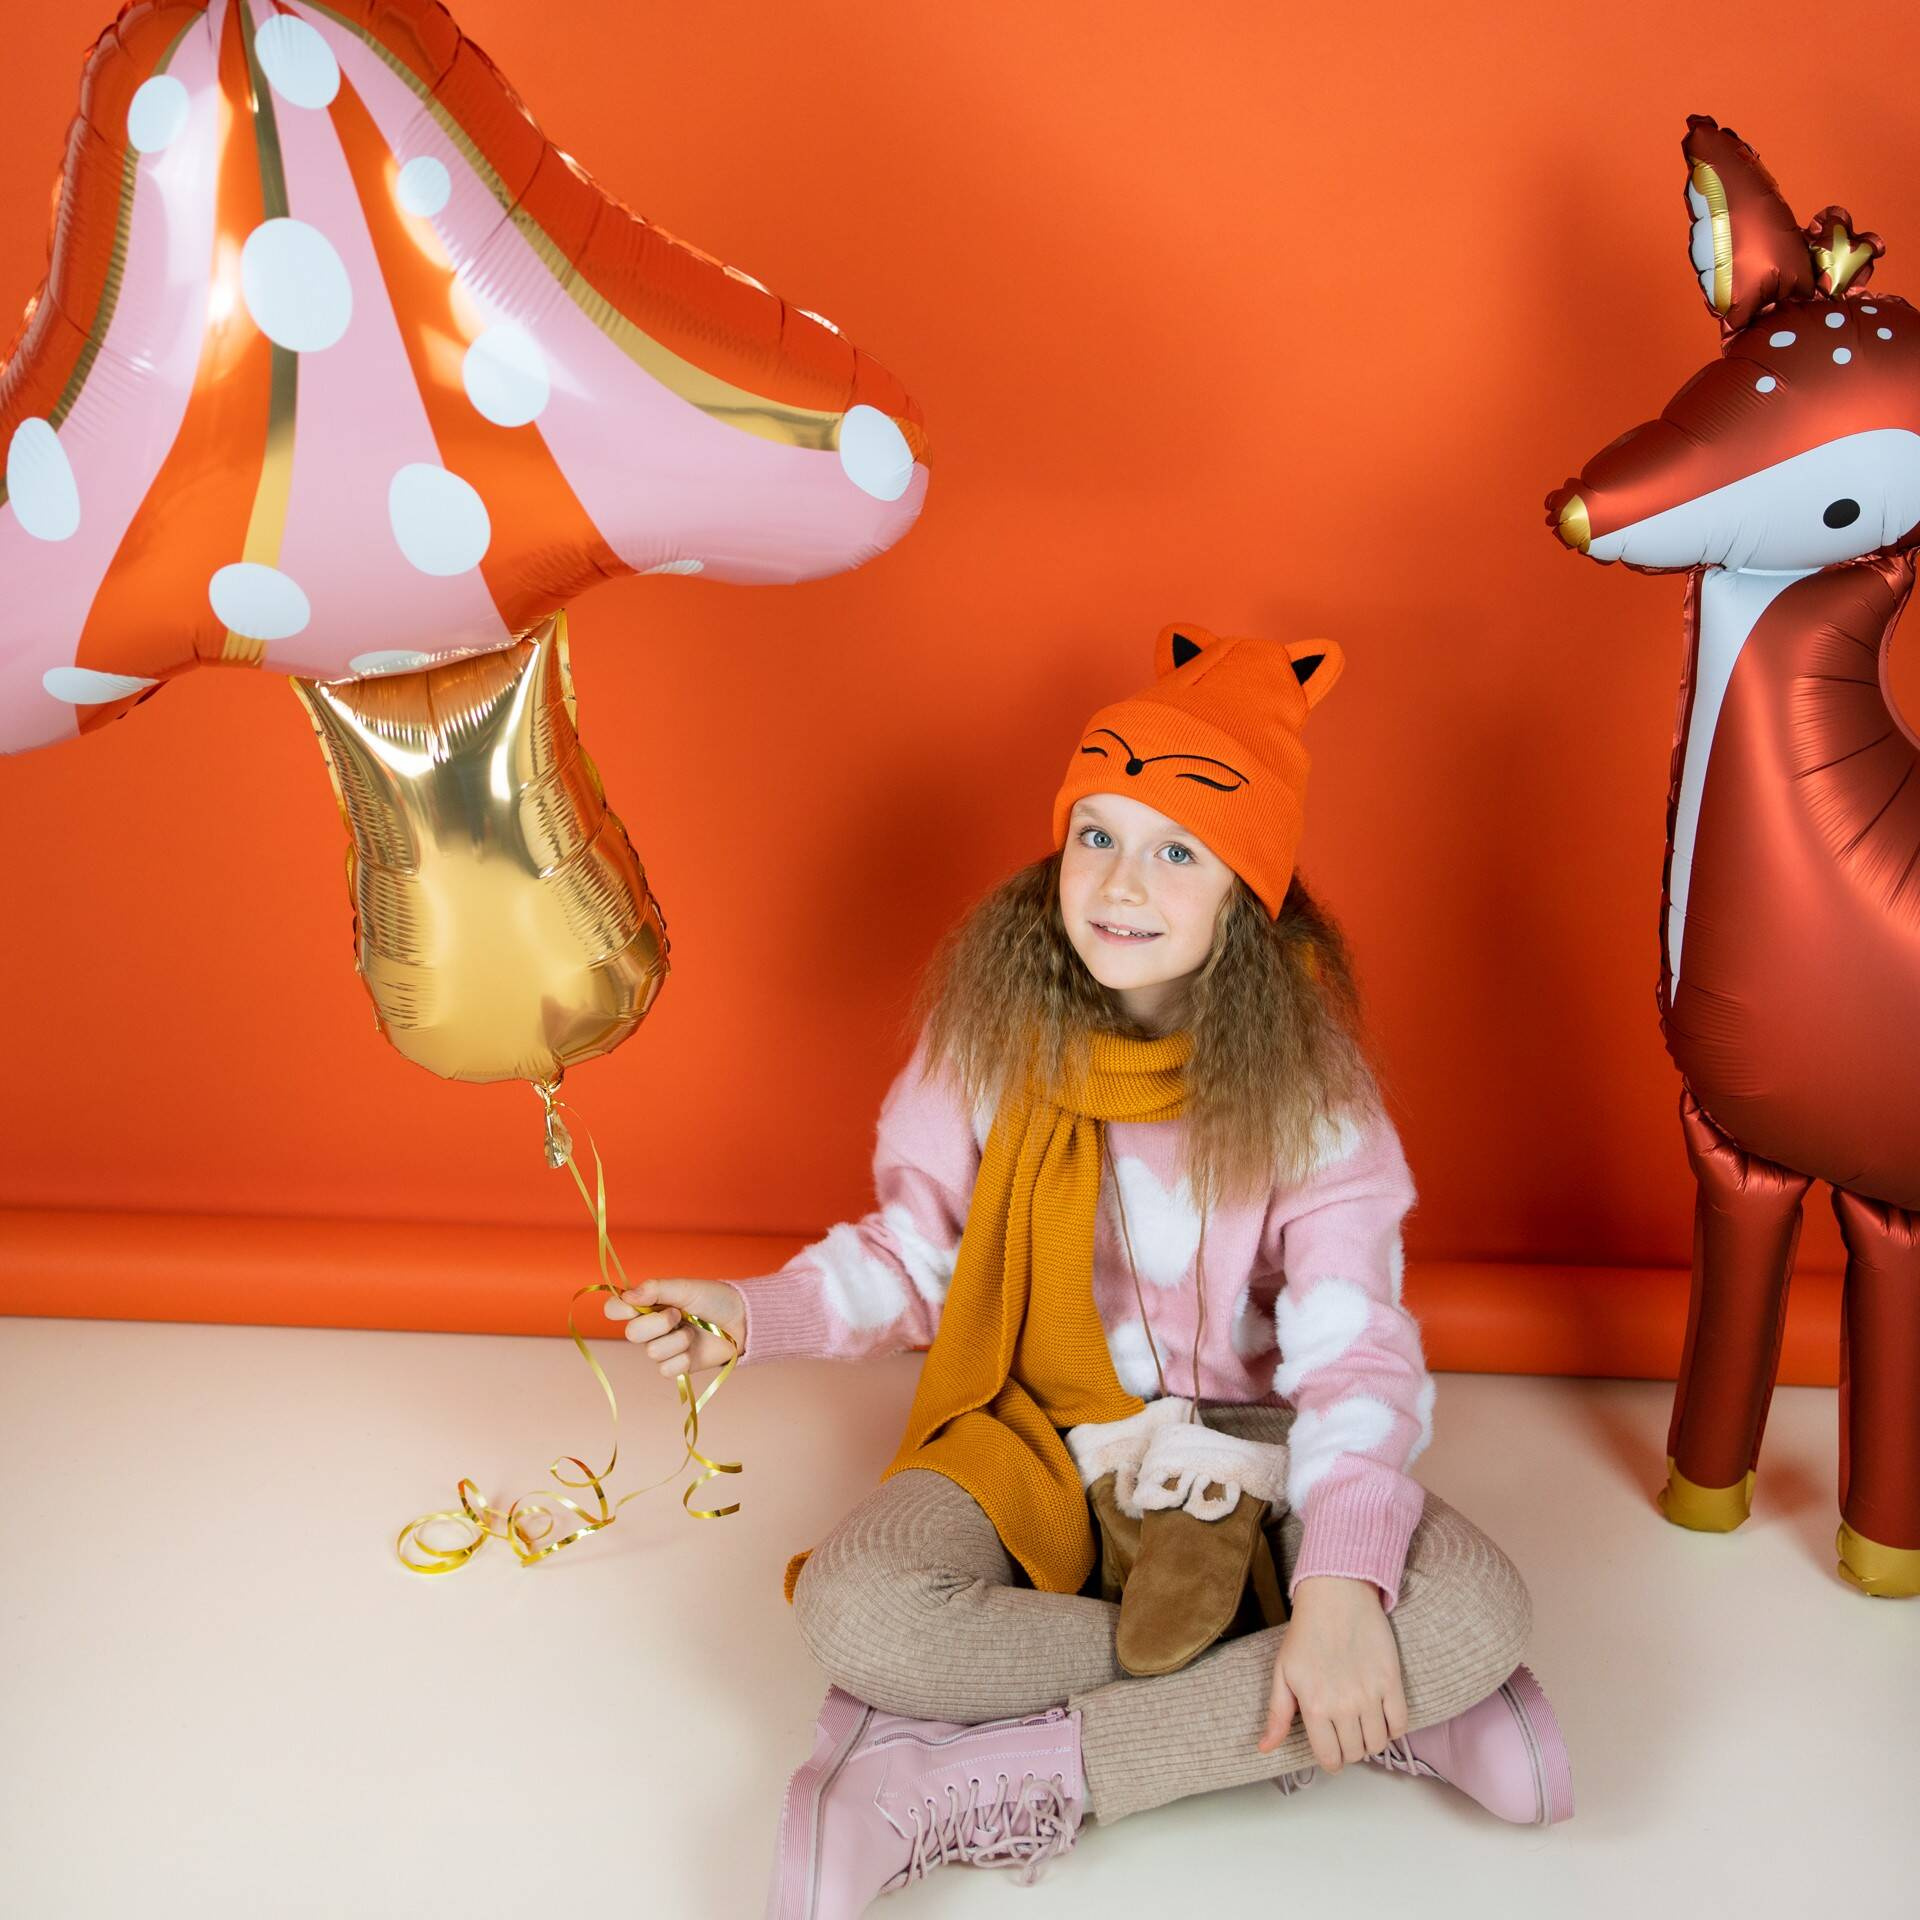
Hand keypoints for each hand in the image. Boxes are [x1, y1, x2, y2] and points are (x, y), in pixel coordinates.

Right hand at [603, 1278, 745, 1378]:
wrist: (742, 1320)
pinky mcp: (676, 1366)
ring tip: (693, 1330)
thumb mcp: (685, 1287)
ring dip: (677, 1340)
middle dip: (657, 1324)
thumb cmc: (714, 1299)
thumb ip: (655, 1289)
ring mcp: (663, 1347)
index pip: (615, 1309)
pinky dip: (683, 1358)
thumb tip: (627, 1295)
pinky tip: (695, 1348)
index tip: (635, 1305)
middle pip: (630, 1334)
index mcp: (648, 1304)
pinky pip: (666, 1369)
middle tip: (678, 1314)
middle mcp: (651, 1326)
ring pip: (652, 1352)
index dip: (619, 1309)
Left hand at [1258, 1575, 1406, 1771]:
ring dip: (1370, 1741)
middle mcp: (1344, 1705)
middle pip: (1355, 1753)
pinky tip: (1381, 1717)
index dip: (1330, 1761)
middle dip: (1348, 1750)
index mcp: (1314, 1706)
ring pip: (1378, 1744)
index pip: (1329, 1758)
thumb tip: (1265, 1749)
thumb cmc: (1306, 1633)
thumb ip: (1277, 1715)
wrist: (1336, 1595)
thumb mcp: (1283, 1672)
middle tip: (1344, 1733)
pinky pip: (1400, 1725)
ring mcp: (1370, 1694)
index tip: (1331, 1752)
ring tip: (1361, 1725)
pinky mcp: (1392, 1681)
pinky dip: (1392, 1729)